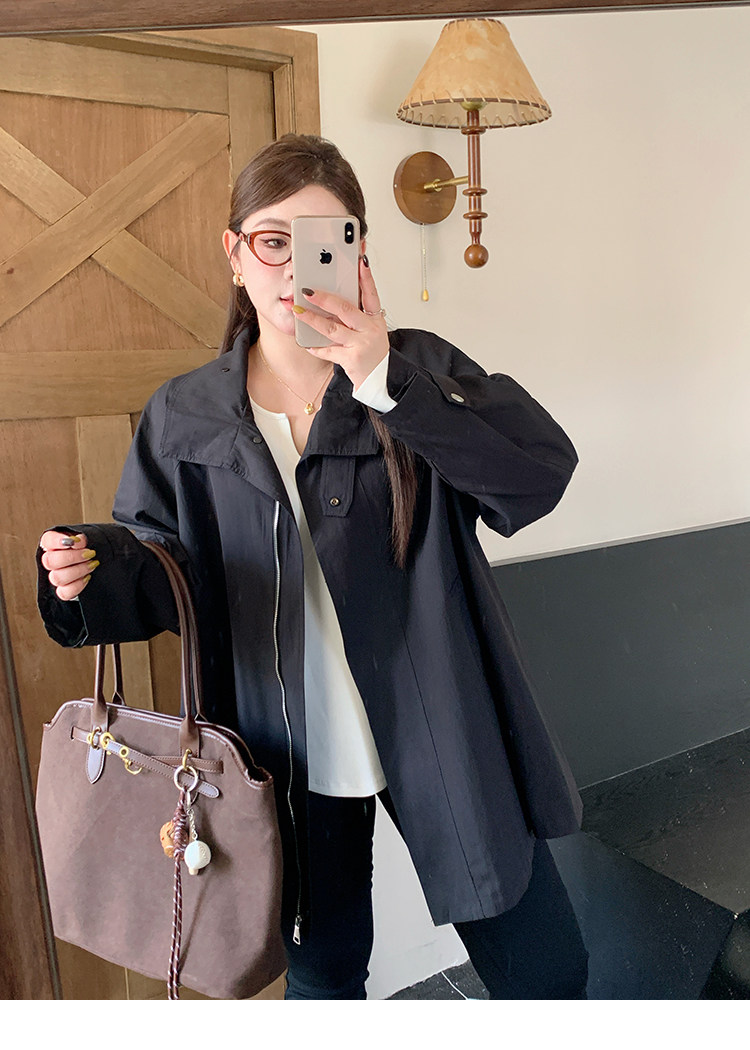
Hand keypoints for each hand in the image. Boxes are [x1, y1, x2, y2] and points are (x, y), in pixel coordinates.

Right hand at [39, 530, 97, 600]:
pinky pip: (63, 593)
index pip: (47, 540)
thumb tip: (78, 541)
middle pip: (49, 561)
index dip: (57, 541)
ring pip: (57, 578)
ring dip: (78, 570)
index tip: (73, 541)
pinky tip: (87, 577)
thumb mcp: (86, 540)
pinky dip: (78, 585)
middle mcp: (50, 561)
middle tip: (89, 553)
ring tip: (92, 564)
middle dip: (72, 557)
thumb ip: (81, 538)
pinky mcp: (62, 591)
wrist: (94, 562)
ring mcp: (55, 577)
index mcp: (53, 544)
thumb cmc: (88, 549)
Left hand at [293, 257, 388, 390]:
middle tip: (307, 291)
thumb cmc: (373, 353)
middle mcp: (370, 330)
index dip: (366, 278)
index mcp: (376, 320)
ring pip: (332, 328)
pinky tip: (307, 343)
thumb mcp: (371, 331)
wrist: (380, 380)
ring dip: (312, 319)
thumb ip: (356, 316)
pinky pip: (329, 350)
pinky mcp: (351, 359)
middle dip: (324, 299)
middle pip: (345, 309)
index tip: (359, 262)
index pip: (371, 294)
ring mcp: (361, 344)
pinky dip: (316, 347)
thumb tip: (331, 300)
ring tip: (297, 311)